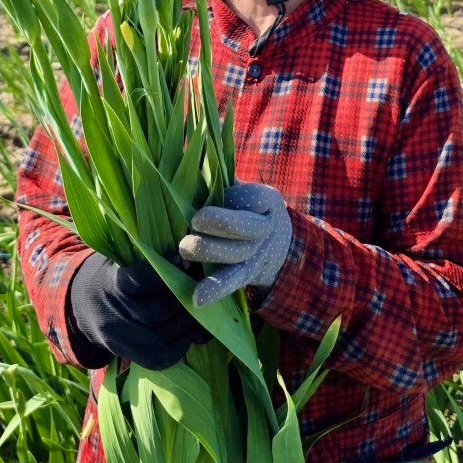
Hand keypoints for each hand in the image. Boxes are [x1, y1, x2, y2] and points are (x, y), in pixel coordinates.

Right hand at [66, 252, 207, 369]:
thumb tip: (188, 246)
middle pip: (156, 312)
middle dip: (185, 299)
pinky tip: (192, 332)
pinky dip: (181, 346)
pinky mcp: (127, 355)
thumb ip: (149, 255)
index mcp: (110, 283)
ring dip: (189, 324)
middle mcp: (112, 313)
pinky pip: (159, 357)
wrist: (81, 304)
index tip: (185, 259)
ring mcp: (118, 338)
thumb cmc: (112, 273)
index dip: (167, 270)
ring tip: (204, 310)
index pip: (141, 280)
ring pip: (161, 336)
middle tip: (204, 288)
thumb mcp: (121, 257)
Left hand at [177, 183, 292, 306]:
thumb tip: (184, 165)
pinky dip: (215, 290)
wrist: (278, 243)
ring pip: (235, 254)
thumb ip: (220, 180)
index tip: (214, 191)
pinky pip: (232, 282)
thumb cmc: (246, 208)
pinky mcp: (246, 275)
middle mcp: (264, 228)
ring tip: (185, 247)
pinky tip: (198, 297)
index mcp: (265, 200)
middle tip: (195, 220)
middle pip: (243, 226)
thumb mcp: (243, 189)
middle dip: (218, 222)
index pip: (249, 197)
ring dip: (209, 251)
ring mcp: (256, 254)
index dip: (230, 196)